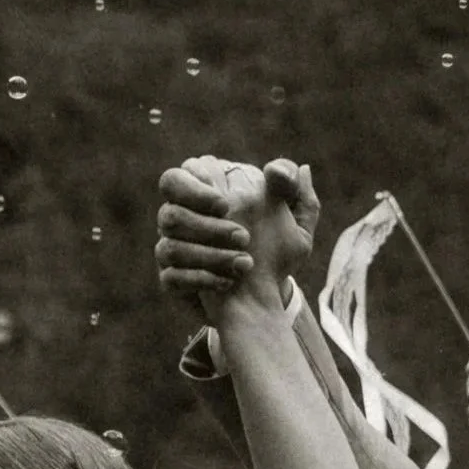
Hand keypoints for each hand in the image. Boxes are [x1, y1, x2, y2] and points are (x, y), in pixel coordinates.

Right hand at [155, 155, 318, 311]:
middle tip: (240, 233)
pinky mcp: (173, 281)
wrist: (263, 298)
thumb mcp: (295, 227)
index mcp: (207, 194)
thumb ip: (295, 195)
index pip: (184, 173)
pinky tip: (228, 282)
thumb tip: (302, 170)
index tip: (225, 204)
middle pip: (167, 204)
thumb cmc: (274, 253)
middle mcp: (182, 218)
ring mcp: (173, 248)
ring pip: (169, 245)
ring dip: (209, 253)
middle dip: (198, 216)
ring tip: (246, 263)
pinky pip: (171, 277)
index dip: (197, 186)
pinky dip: (201, 279)